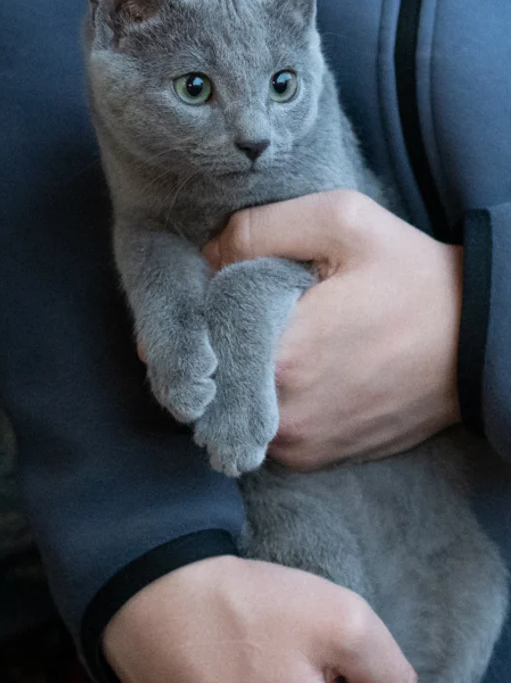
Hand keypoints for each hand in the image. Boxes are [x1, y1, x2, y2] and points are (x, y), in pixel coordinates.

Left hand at [203, 190, 461, 468]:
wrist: (483, 344)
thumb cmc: (414, 279)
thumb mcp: (343, 223)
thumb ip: (259, 231)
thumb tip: (204, 256)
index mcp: (282, 358)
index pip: (201, 334)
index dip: (202, 307)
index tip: (221, 288)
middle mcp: (280, 416)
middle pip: (210, 374)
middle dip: (216, 342)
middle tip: (248, 312)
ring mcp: (294, 446)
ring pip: (228, 404)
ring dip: (236, 375)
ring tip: (276, 340)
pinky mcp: (309, 460)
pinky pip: (257, 427)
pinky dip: (260, 400)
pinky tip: (291, 370)